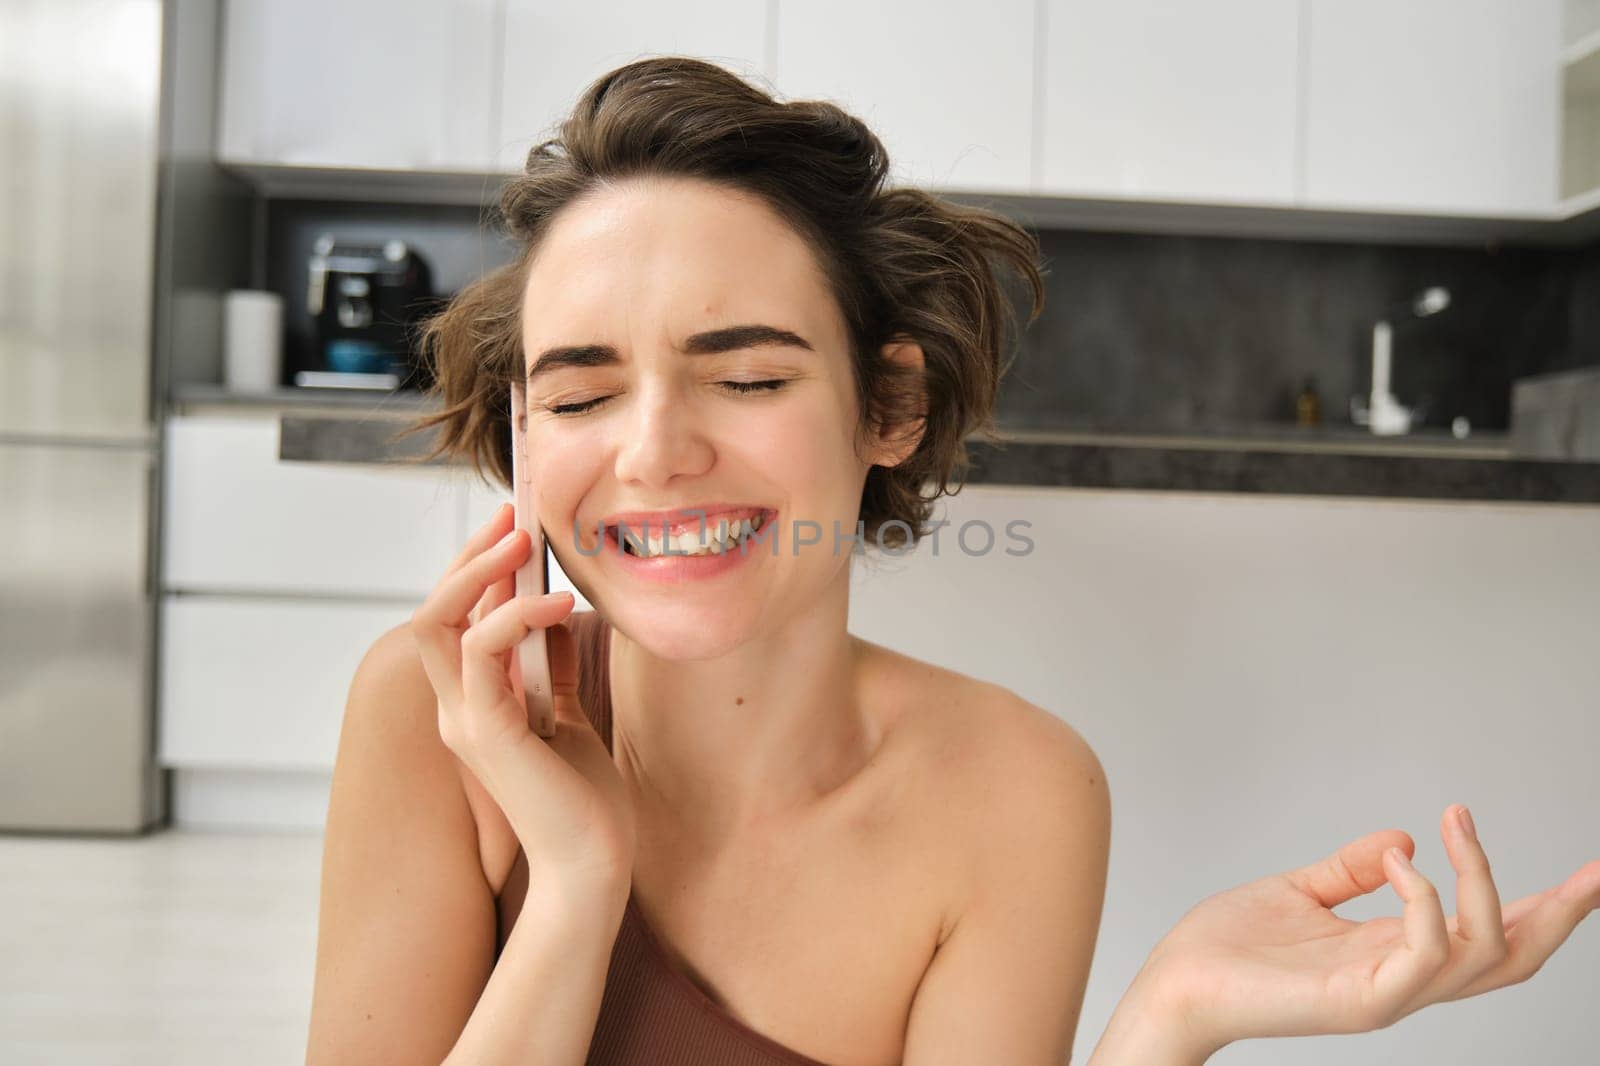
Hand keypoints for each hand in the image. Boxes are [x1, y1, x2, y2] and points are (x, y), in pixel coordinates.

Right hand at [411, 502, 636, 895]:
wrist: (594, 865)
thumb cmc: (586, 801)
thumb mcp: (570, 715)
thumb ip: (552, 669)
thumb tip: (556, 617)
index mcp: (475, 705)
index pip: (458, 621)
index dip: (479, 569)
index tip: (515, 526)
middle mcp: (458, 710)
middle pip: (435, 612)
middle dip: (469, 556)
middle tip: (512, 515)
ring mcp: (464, 721)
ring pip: (440, 623)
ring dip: (480, 572)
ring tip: (524, 540)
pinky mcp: (486, 732)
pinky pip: (480, 653)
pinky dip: (514, 617)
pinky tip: (559, 603)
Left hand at [1141, 804, 1599, 1054]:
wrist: (1176, 982)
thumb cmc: (1229, 946)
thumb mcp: (1300, 891)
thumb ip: (1353, 868)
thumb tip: (1405, 838)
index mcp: (1394, 951)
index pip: (1489, 936)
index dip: (1542, 906)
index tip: (1589, 871)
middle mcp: (1403, 977)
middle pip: (1514, 958)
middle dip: (1562, 914)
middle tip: (1597, 870)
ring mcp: (1388, 994)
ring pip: (1485, 953)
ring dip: (1484, 880)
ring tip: (1455, 824)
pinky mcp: (1361, 1001)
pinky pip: (1425, 956)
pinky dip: (1428, 902)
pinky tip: (1405, 864)